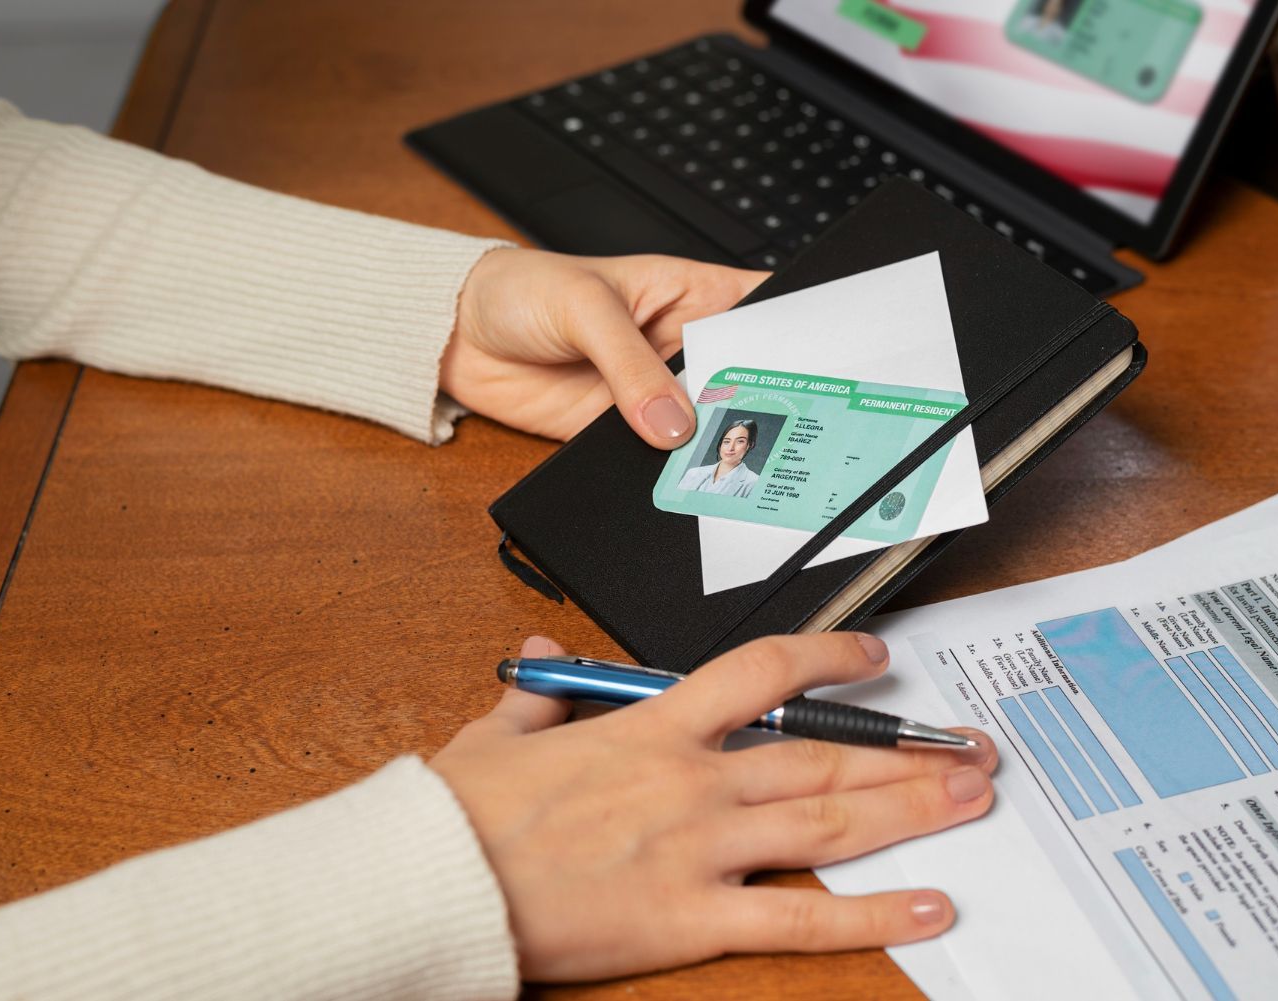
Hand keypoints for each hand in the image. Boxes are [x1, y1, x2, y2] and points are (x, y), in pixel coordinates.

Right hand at [428, 632, 997, 981]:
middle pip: (821, 753)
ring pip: (827, 820)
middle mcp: (691, 781)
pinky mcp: (691, 917)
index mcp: (650, 728)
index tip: (876, 658)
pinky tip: (927, 906)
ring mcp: (698, 847)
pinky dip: (871, 914)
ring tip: (973, 799)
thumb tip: (541, 651)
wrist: (438, 881)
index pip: (762, 673)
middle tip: (968, 748)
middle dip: (904, 750)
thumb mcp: (499, 735)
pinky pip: (798, 916)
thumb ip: (540, 692)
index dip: (830, 658)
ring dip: (909, 808)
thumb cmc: (465, 814)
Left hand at [444, 249, 765, 446]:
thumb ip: (631, 366)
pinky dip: (668, 473)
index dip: (794, 332)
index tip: (821, 362)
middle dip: (759, 403)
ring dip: (711, 444)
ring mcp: (652, 395)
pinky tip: (677, 477)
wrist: (456, 335)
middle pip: (741, 380)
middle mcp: (678, 347)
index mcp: (689, 296)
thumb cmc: (521, 290)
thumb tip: (672, 421)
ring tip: (728, 458)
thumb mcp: (586, 309)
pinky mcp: (619, 435)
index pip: (760, 309)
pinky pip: (656, 461)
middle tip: (778, 426)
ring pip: (703, 427)